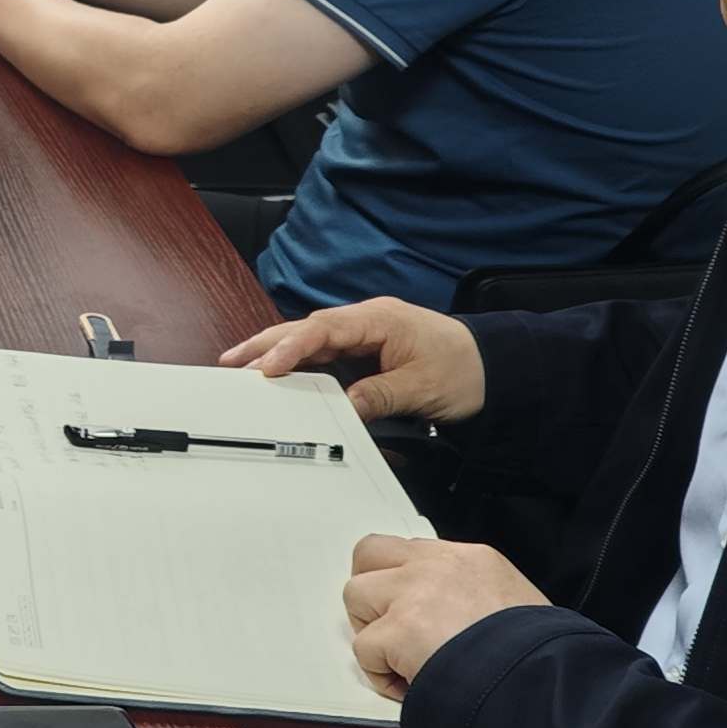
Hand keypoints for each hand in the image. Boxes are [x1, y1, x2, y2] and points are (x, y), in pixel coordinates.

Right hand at [219, 299, 485, 422]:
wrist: (495, 369)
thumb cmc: (466, 370)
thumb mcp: (422, 388)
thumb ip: (379, 396)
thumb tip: (343, 408)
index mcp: (379, 319)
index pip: (323, 329)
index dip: (290, 347)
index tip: (266, 367)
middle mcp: (366, 322)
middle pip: (307, 329)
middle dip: (266, 344)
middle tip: (232, 361)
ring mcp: (365, 335)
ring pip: (311, 341)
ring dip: (277, 352)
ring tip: (242, 367)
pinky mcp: (367, 351)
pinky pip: (325, 355)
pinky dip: (299, 363)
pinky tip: (278, 374)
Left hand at [342, 534, 550, 700]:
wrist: (544, 682)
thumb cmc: (540, 656)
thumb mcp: (518, 604)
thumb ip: (478, 596)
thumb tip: (456, 618)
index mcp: (471, 559)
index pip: (413, 552)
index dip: (403, 584)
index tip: (412, 612)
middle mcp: (437, 566)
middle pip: (369, 554)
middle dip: (371, 591)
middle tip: (389, 627)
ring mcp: (414, 594)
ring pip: (355, 594)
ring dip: (370, 629)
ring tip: (399, 659)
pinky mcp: (399, 630)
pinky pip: (363, 648)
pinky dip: (378, 672)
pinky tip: (409, 685)